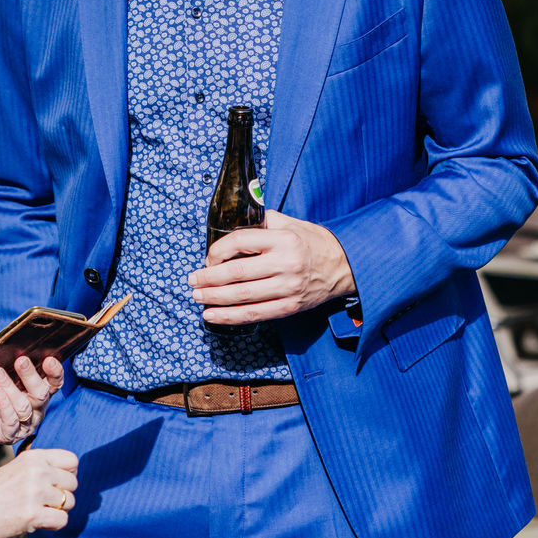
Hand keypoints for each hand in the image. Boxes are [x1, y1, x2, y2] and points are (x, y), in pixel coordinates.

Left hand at [0, 354, 62, 444]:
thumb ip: (11, 364)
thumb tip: (19, 348)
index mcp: (37, 393)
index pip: (54, 384)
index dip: (55, 372)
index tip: (48, 359)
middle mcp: (35, 410)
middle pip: (41, 394)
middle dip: (31, 376)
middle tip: (21, 360)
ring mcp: (24, 425)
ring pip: (24, 406)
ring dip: (10, 388)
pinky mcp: (8, 435)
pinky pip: (11, 422)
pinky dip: (4, 406)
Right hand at [0, 447, 78, 537]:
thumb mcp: (15, 469)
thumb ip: (39, 469)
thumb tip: (69, 476)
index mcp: (33, 457)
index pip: (71, 460)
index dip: (68, 473)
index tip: (57, 483)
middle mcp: (37, 471)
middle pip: (73, 482)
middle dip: (64, 494)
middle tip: (45, 502)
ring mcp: (35, 493)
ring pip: (70, 502)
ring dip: (57, 511)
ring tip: (37, 512)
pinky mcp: (32, 515)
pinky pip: (62, 520)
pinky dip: (53, 525)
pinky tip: (37, 523)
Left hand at [190, 209, 354, 325]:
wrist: (344, 265)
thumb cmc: (312, 242)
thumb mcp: (290, 223)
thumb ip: (262, 221)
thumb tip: (230, 221)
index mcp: (283, 239)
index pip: (240, 241)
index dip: (218, 250)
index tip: (208, 256)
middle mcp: (285, 264)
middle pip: (238, 273)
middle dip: (209, 278)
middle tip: (192, 279)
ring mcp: (288, 288)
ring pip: (243, 297)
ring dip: (215, 298)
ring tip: (197, 297)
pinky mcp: (290, 307)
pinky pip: (255, 314)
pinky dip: (231, 317)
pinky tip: (213, 315)